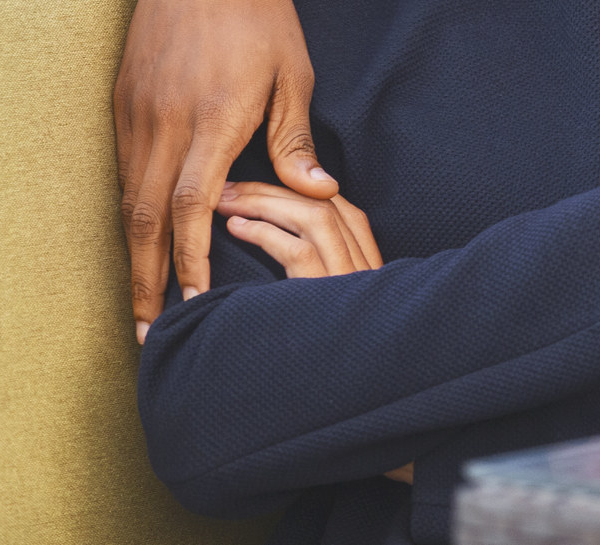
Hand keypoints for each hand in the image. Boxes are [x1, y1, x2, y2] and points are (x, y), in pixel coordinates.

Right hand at [118, 0, 338, 342]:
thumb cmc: (262, 15)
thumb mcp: (293, 74)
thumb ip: (295, 140)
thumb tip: (319, 194)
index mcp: (214, 118)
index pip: (193, 207)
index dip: (191, 261)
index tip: (195, 306)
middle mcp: (165, 121)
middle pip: (145, 218)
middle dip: (147, 280)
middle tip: (150, 334)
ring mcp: (137, 111)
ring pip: (126, 198)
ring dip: (133, 254)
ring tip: (143, 303)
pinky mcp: (123, 100)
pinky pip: (122, 168)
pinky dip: (128, 212)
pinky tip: (139, 242)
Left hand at [216, 179, 412, 484]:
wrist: (358, 414)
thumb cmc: (335, 370)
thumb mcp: (332, 319)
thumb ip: (323, 287)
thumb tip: (287, 260)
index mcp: (373, 274)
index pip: (346, 212)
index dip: (304, 192)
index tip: (264, 185)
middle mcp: (369, 272)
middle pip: (328, 206)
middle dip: (275, 188)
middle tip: (230, 184)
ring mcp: (353, 283)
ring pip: (313, 218)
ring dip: (264, 203)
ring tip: (226, 200)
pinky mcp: (331, 297)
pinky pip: (298, 250)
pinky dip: (264, 233)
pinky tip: (236, 229)